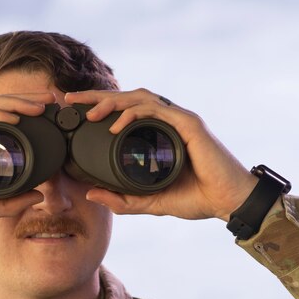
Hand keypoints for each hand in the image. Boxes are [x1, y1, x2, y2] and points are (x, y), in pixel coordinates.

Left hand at [63, 89, 258, 221]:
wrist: (228, 202)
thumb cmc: (196, 198)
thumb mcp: (149, 202)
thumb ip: (121, 200)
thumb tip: (90, 193)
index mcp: (157, 133)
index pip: (123, 112)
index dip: (98, 106)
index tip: (72, 110)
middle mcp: (167, 121)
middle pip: (127, 98)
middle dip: (96, 96)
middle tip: (70, 100)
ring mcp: (178, 120)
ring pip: (139, 98)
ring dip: (112, 101)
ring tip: (90, 112)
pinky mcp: (189, 124)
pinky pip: (157, 111)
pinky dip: (134, 114)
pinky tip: (117, 125)